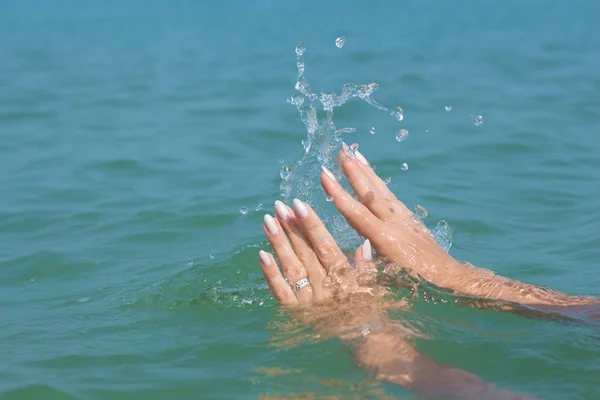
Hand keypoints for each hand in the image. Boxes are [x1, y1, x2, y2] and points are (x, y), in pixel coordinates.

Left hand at [258, 198, 373, 306]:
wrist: (362, 341)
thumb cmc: (367, 308)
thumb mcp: (372, 286)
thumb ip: (366, 265)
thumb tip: (365, 242)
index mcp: (342, 276)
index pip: (324, 245)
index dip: (311, 224)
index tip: (299, 204)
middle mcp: (324, 287)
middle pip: (304, 252)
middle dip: (291, 227)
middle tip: (279, 205)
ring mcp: (308, 300)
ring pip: (290, 267)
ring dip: (278, 243)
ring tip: (267, 221)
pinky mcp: (296, 312)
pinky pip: (280, 292)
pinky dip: (270, 274)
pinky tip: (261, 254)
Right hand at [320, 143, 462, 288]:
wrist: (451, 282)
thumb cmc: (418, 288)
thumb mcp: (388, 284)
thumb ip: (369, 267)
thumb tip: (357, 248)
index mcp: (386, 240)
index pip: (356, 213)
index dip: (338, 194)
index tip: (324, 175)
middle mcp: (395, 224)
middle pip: (370, 193)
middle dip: (353, 172)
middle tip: (340, 152)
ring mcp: (405, 220)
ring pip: (382, 191)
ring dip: (367, 172)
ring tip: (355, 154)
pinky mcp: (412, 220)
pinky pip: (392, 197)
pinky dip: (380, 185)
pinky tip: (374, 178)